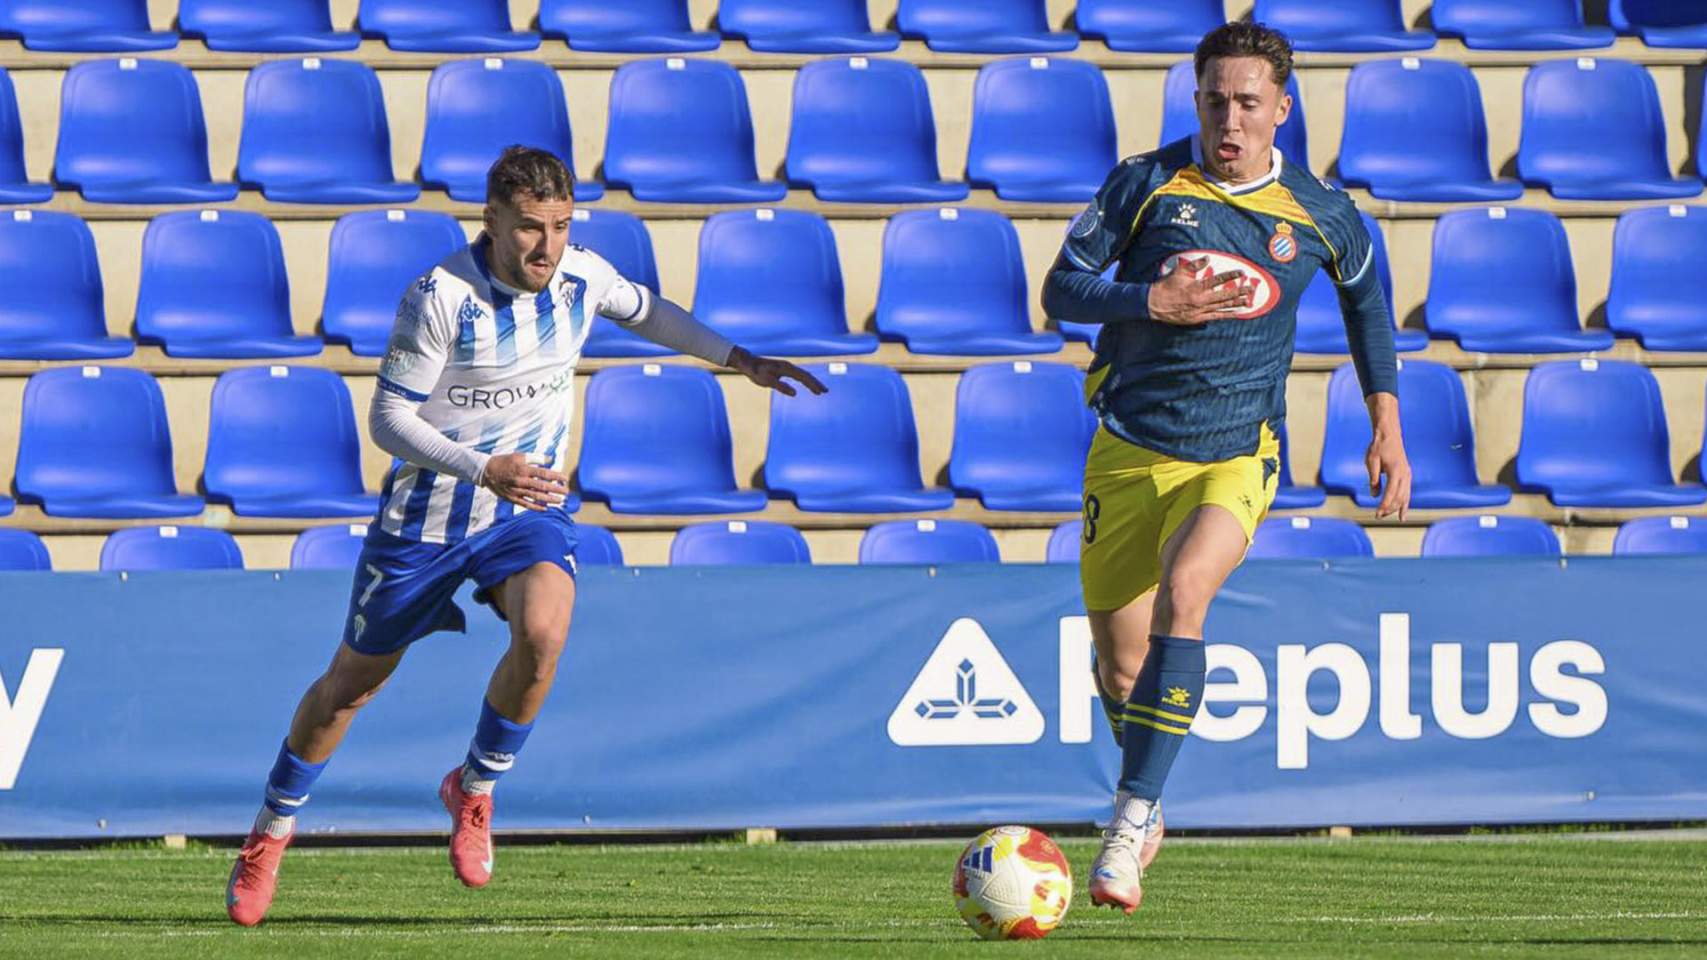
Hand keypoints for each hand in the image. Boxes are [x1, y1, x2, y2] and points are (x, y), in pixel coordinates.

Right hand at [480, 452, 569, 512]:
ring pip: (535, 497)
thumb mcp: (520, 455)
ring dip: (549, 499)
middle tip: (566, 491)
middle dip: (556, 489)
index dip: (556, 476)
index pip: (544, 473)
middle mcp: (521, 480)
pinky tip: (545, 508)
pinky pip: (525, 504)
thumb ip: (536, 457)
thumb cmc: (505, 462)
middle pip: (542, 486)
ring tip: (560, 501)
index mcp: (524, 469)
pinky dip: (536, 507)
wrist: (486, 471)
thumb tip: (550, 459)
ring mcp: (516, 490)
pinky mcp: (512, 498)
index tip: (565, 479)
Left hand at [727, 346, 827, 397]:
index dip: (813, 385)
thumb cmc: (756, 372)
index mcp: (786, 368)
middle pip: (806, 375)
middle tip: (826, 391)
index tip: (820, 392)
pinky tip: (807, 384)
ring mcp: (786, 367)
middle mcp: (789, 366)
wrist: (748, 363)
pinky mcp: (783, 369)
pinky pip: (798, 374)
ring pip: (803, 374)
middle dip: (816, 383)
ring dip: (812, 382)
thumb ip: (781, 387)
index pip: (803, 377)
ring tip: (819, 390)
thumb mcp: (767, 381)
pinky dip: (805, 380)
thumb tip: (795, 393)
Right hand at [1146, 256, 1252, 325]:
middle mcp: (1201, 300)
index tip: (1241, 273)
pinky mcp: (1198, 319)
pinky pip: (1216, 316)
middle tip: (1251, 288)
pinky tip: (1237, 314)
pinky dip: (1227, 315)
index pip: (1218, 280)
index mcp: (1196, 287)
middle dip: (1239, 291)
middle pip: (1224, 295)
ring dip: (1236, 304)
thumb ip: (1194, 265)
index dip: (1230, 276)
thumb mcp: (1179, 272)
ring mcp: (1200, 311)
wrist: (1154, 304)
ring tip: (1248, 301)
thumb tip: (1207, 258)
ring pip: (1222, 307)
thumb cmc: (1166, 286)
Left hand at [1365, 393, 1410, 520]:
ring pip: (1405, 496)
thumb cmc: (1378, 447)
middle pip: (1399, 497)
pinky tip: (1402, 514)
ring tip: (1388, 517)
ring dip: (1396, 508)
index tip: (1377, 513)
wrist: (1389, 435)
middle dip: (1389, 508)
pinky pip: (1407, 492)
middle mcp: (1405, 474)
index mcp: (1395, 470)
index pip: (1391, 492)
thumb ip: (1373, 479)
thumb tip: (1375, 495)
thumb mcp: (1371, 462)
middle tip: (1378, 516)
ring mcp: (1407, 475)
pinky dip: (1405, 504)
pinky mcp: (1407, 475)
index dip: (1384, 504)